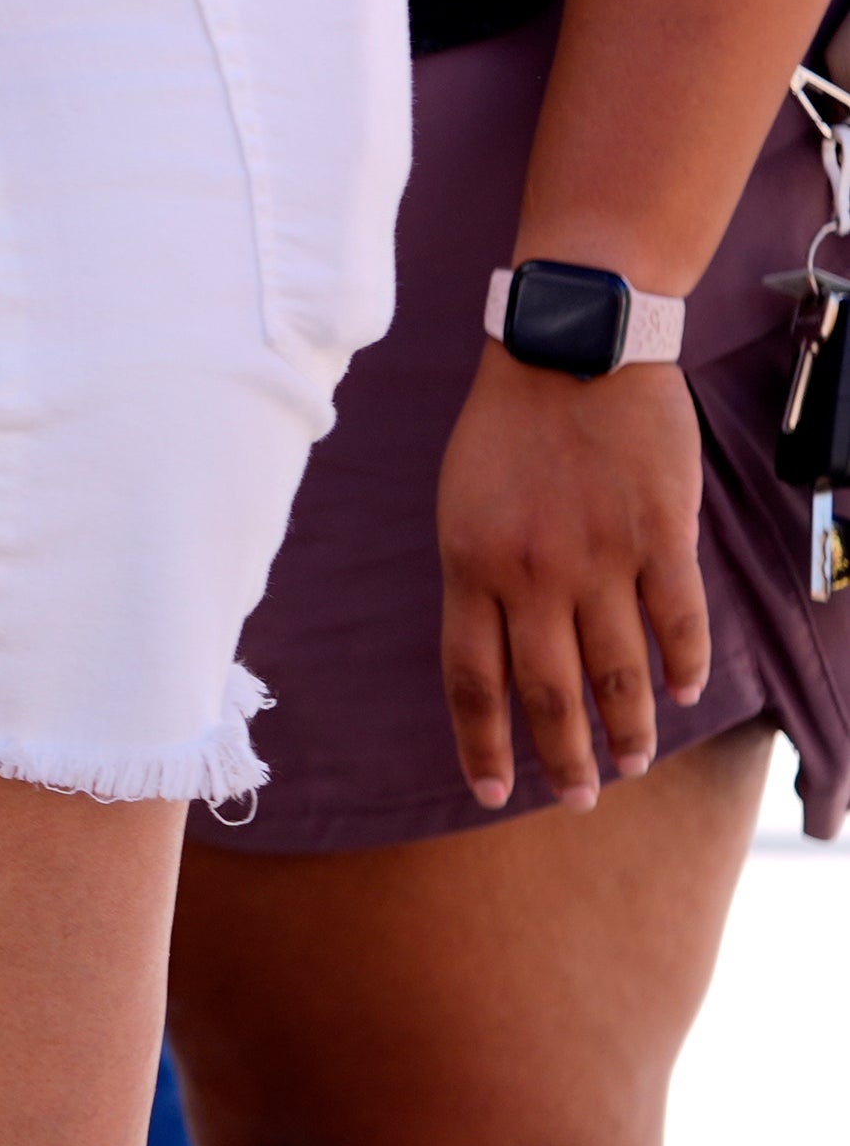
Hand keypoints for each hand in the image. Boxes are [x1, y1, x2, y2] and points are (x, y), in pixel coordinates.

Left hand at [437, 348, 711, 809]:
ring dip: (628, 727)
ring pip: (618, 671)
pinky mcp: (661, 535)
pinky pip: (677, 619)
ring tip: (633, 761)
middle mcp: (533, 574)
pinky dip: (682, 664)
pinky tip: (683, 694)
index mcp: (470, 566)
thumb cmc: (507, 427)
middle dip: (564, 757)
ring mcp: (600, 557)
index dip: (483, 744)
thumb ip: (479, 577)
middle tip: (580, 797)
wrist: (571, 348)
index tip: (493, 792)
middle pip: (548, 693)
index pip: (472, 681)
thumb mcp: (462, 505)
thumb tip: (497, 650)